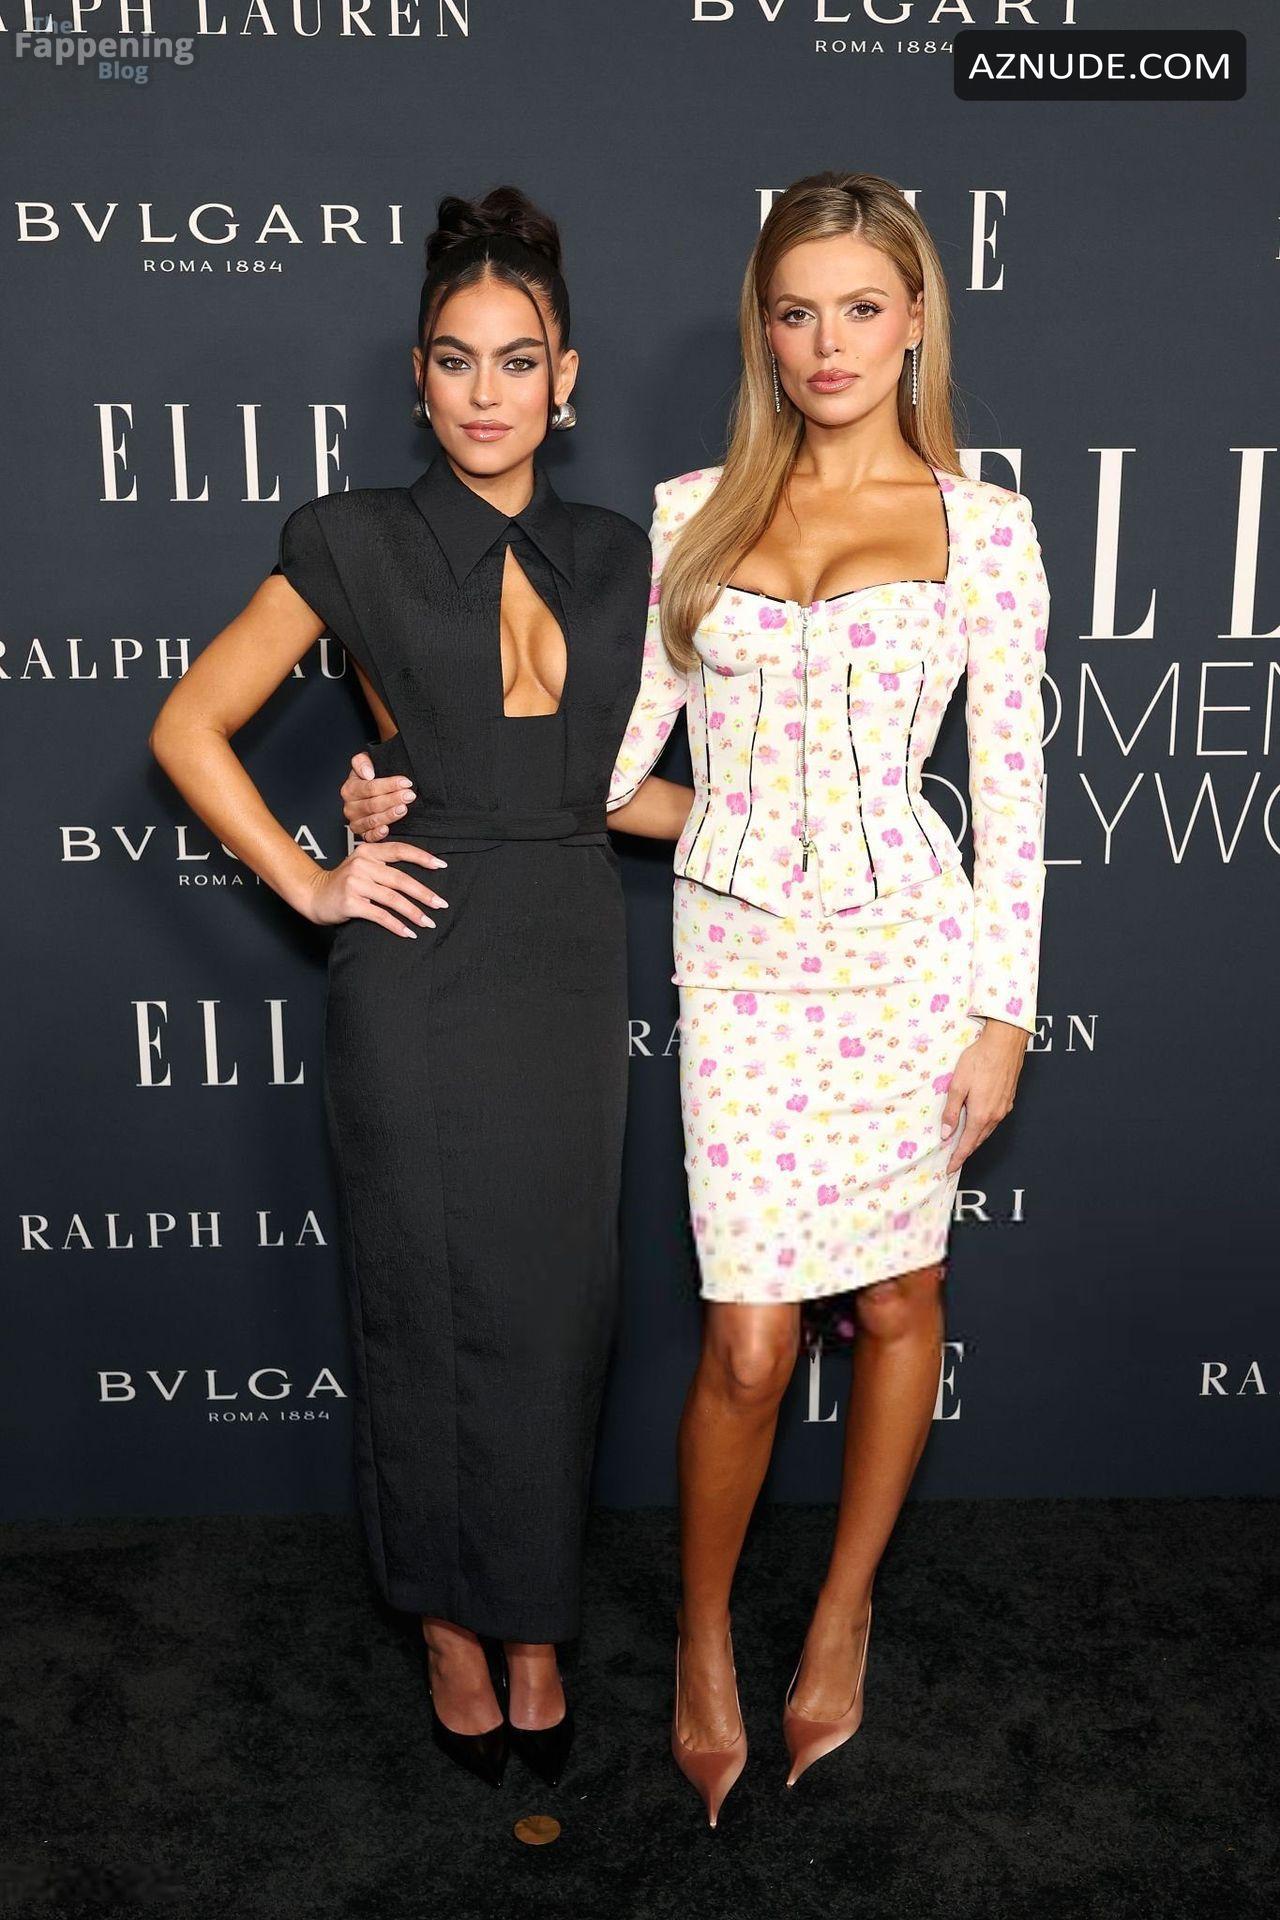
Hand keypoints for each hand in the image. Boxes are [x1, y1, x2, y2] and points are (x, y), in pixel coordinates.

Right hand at [301, 841, 447, 938]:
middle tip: (441, 904)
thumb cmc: (344, 883)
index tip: (442, 866)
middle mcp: (362, 864)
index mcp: (368, 851)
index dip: (422, 857)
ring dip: (414, 913)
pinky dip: (396, 925)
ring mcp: (355, 883)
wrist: (314, 895)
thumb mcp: (362, 865)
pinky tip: (408, 933)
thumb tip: (420, 874)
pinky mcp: (350, 902)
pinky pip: (380, 915)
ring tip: (428, 922)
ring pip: (393, 899)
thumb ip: (384, 864)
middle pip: (401, 879)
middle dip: (424, 893)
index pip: (400, 850)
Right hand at [341, 750, 415, 841]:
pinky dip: (377, 834)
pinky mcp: (363, 834)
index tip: (405, 782)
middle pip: (373, 804)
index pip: (370, 787)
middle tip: (409, 795)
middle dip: (393, 799)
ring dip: (390, 815)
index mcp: (350, 789)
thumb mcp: (364, 763)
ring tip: (403, 808)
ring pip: (373, 820)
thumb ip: (362, 762)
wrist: (370, 793)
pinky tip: (387, 829)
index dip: (389, 785)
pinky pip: (369, 837)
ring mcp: (356, 822)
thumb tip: (367, 773)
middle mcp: (351, 807)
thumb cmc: (370, 778)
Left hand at [939, 1018, 1027, 1174]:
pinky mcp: (1008, 1099)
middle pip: (978, 1140)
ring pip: (987, 1131)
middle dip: (965, 1151)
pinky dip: (983, 1127)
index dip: (957, 1159)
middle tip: (953, 1159)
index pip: (967, 1145)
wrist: (1004, 1044)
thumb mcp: (957, 1085)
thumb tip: (946, 1133)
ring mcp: (1004, 1108)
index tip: (949, 1169)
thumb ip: (951, 1111)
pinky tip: (977, 1122)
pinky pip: (994, 1120)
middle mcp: (995, 1115)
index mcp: (980, 1115)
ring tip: (962, 1144)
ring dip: (975, 1139)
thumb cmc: (979, 1060)